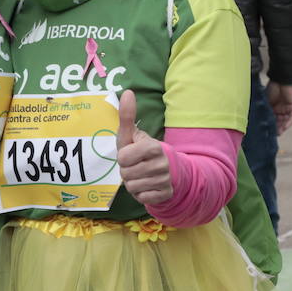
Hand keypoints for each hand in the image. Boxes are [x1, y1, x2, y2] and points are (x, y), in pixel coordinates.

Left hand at [116, 90, 172, 205]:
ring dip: (133, 183)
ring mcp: (165, 180)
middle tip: (136, 166)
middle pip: (126, 174)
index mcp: (153, 146)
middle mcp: (162, 163)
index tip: (131, 155)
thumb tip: (127, 92)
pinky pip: (142, 198)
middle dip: (127, 171)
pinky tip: (148, 186)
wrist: (169, 170)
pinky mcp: (166, 194)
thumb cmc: (143, 151)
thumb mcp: (133, 135)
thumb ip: (127, 116)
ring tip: (141, 176)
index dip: (123, 157)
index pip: (123, 158)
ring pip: (133, 187)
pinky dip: (141, 194)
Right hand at [266, 82, 291, 133]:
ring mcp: (287, 108)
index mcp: (273, 107)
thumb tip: (259, 120)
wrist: (281, 79)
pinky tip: (284, 128)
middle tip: (271, 134)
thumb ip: (265, 110)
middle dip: (276, 128)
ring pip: (285, 120)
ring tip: (277, 133)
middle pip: (279, 121)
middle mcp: (281, 109)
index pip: (272, 118)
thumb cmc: (272, 88)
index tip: (265, 131)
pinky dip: (288, 123)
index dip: (269, 125)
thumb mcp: (266, 101)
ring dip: (282, 127)